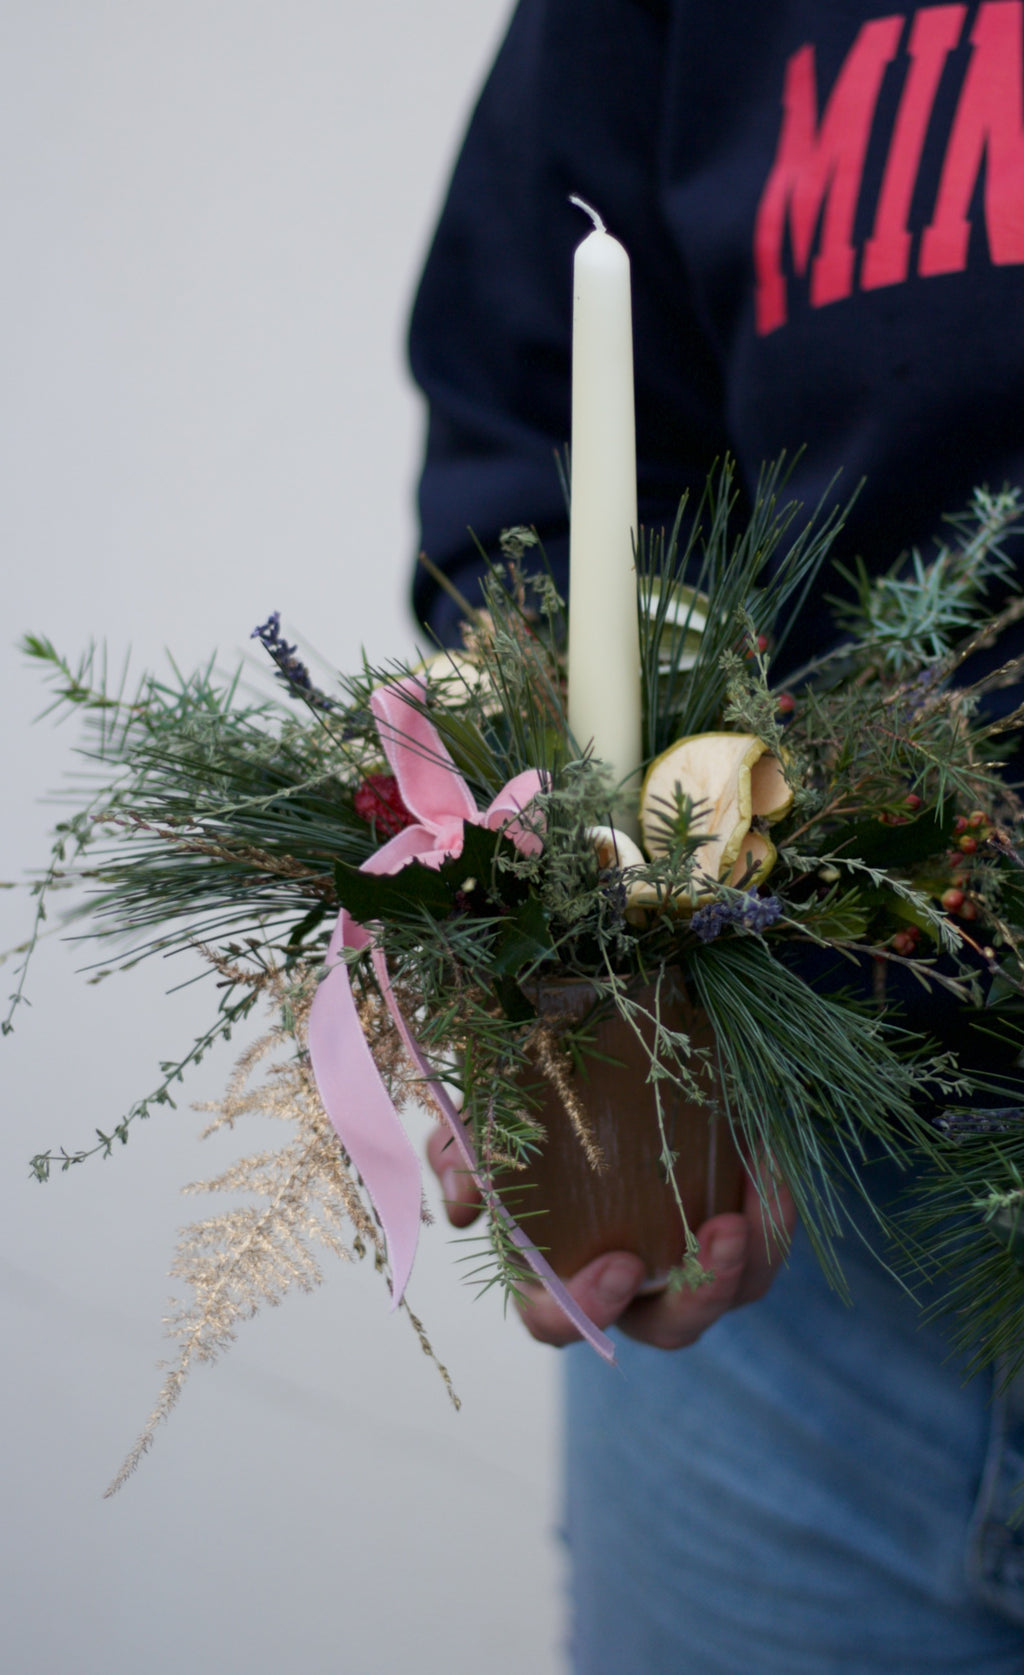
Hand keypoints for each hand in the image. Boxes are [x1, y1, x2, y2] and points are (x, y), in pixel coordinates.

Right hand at [426, 1125, 796, 1350]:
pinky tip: (767, 1167)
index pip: (560, 1321)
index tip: (615, 1264)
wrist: (604, 1065)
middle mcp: (632, 1286)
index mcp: (559, 1274)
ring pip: (730, 1293)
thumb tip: (462, 1197)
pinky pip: (766, 1243)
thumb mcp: (485, 1121)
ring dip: (745, 1262)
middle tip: (713, 1238)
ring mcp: (689, 1263)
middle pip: (666, 1329)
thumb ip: (460, 1151)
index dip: (584, 1309)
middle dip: (696, 1298)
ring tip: (748, 1211)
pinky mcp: (737, 1230)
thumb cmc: (534, 1110)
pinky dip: (770, 1213)